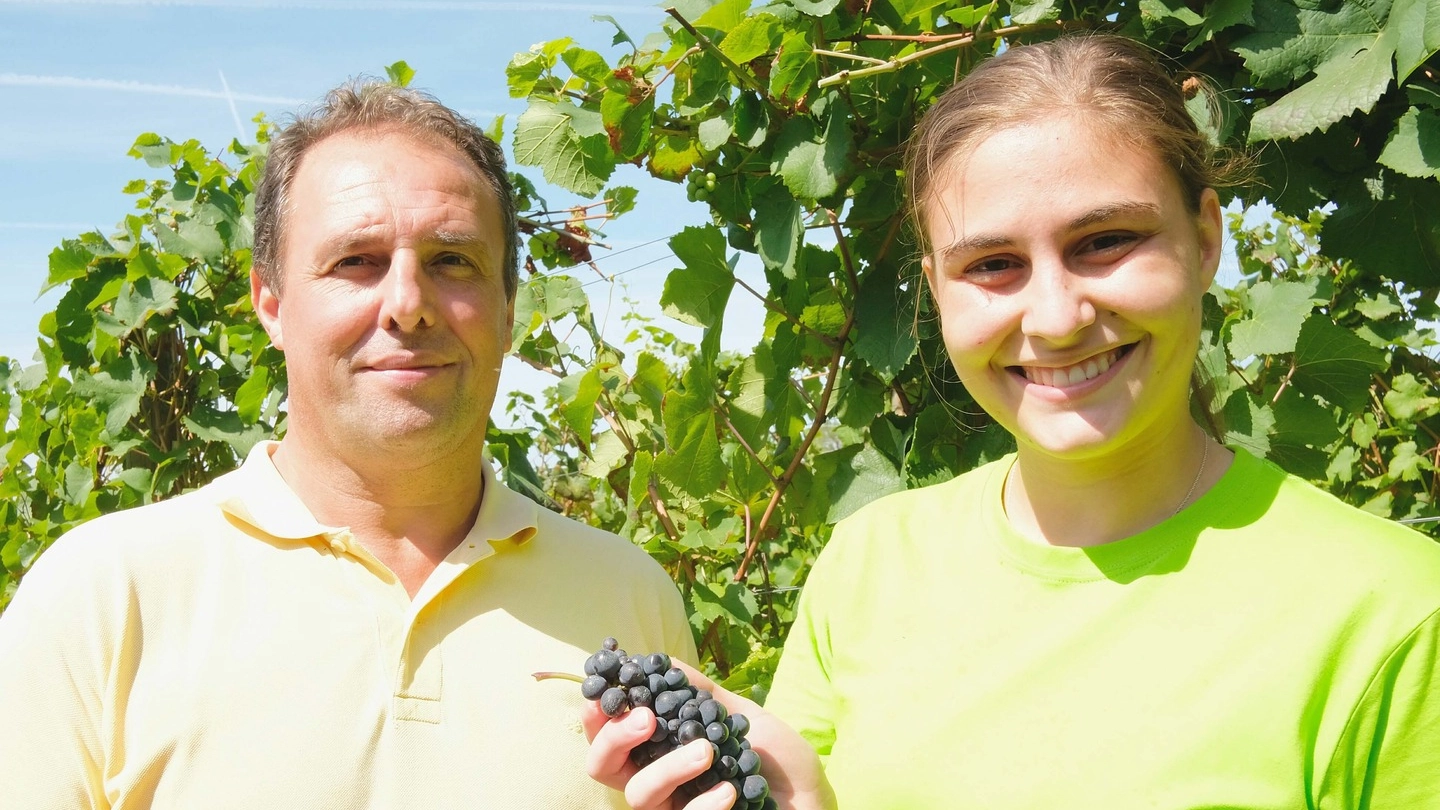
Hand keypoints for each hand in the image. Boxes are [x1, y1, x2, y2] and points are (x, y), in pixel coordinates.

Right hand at [583, 660, 835, 809]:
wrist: (812, 798)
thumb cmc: (773, 759)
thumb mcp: (738, 715)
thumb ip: (700, 692)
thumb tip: (660, 659)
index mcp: (658, 752)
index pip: (608, 737)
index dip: (598, 716)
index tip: (608, 693)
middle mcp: (657, 784)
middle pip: (603, 769)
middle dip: (615, 739)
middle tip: (646, 719)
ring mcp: (674, 809)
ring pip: (639, 796)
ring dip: (668, 767)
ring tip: (706, 750)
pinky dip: (704, 804)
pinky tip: (729, 789)